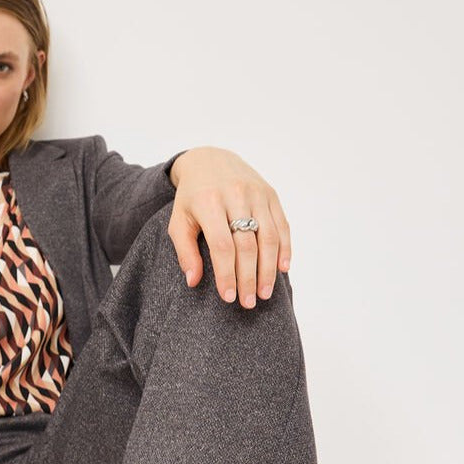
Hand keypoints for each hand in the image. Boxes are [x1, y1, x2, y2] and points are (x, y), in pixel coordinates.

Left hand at [168, 146, 291, 309]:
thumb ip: (185, 251)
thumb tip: (193, 282)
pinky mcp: (271, 194)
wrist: (209, 160)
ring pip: (268, 236)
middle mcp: (236, 196)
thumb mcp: (179, 222)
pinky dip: (284, 248)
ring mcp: (257, 193)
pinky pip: (282, 225)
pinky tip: (283, 269)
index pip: (222, 246)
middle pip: (247, 245)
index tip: (228, 298)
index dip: (227, 274)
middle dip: (249, 278)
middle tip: (249, 303)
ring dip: (269, 269)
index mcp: (209, 203)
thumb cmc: (191, 198)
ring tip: (266, 293)